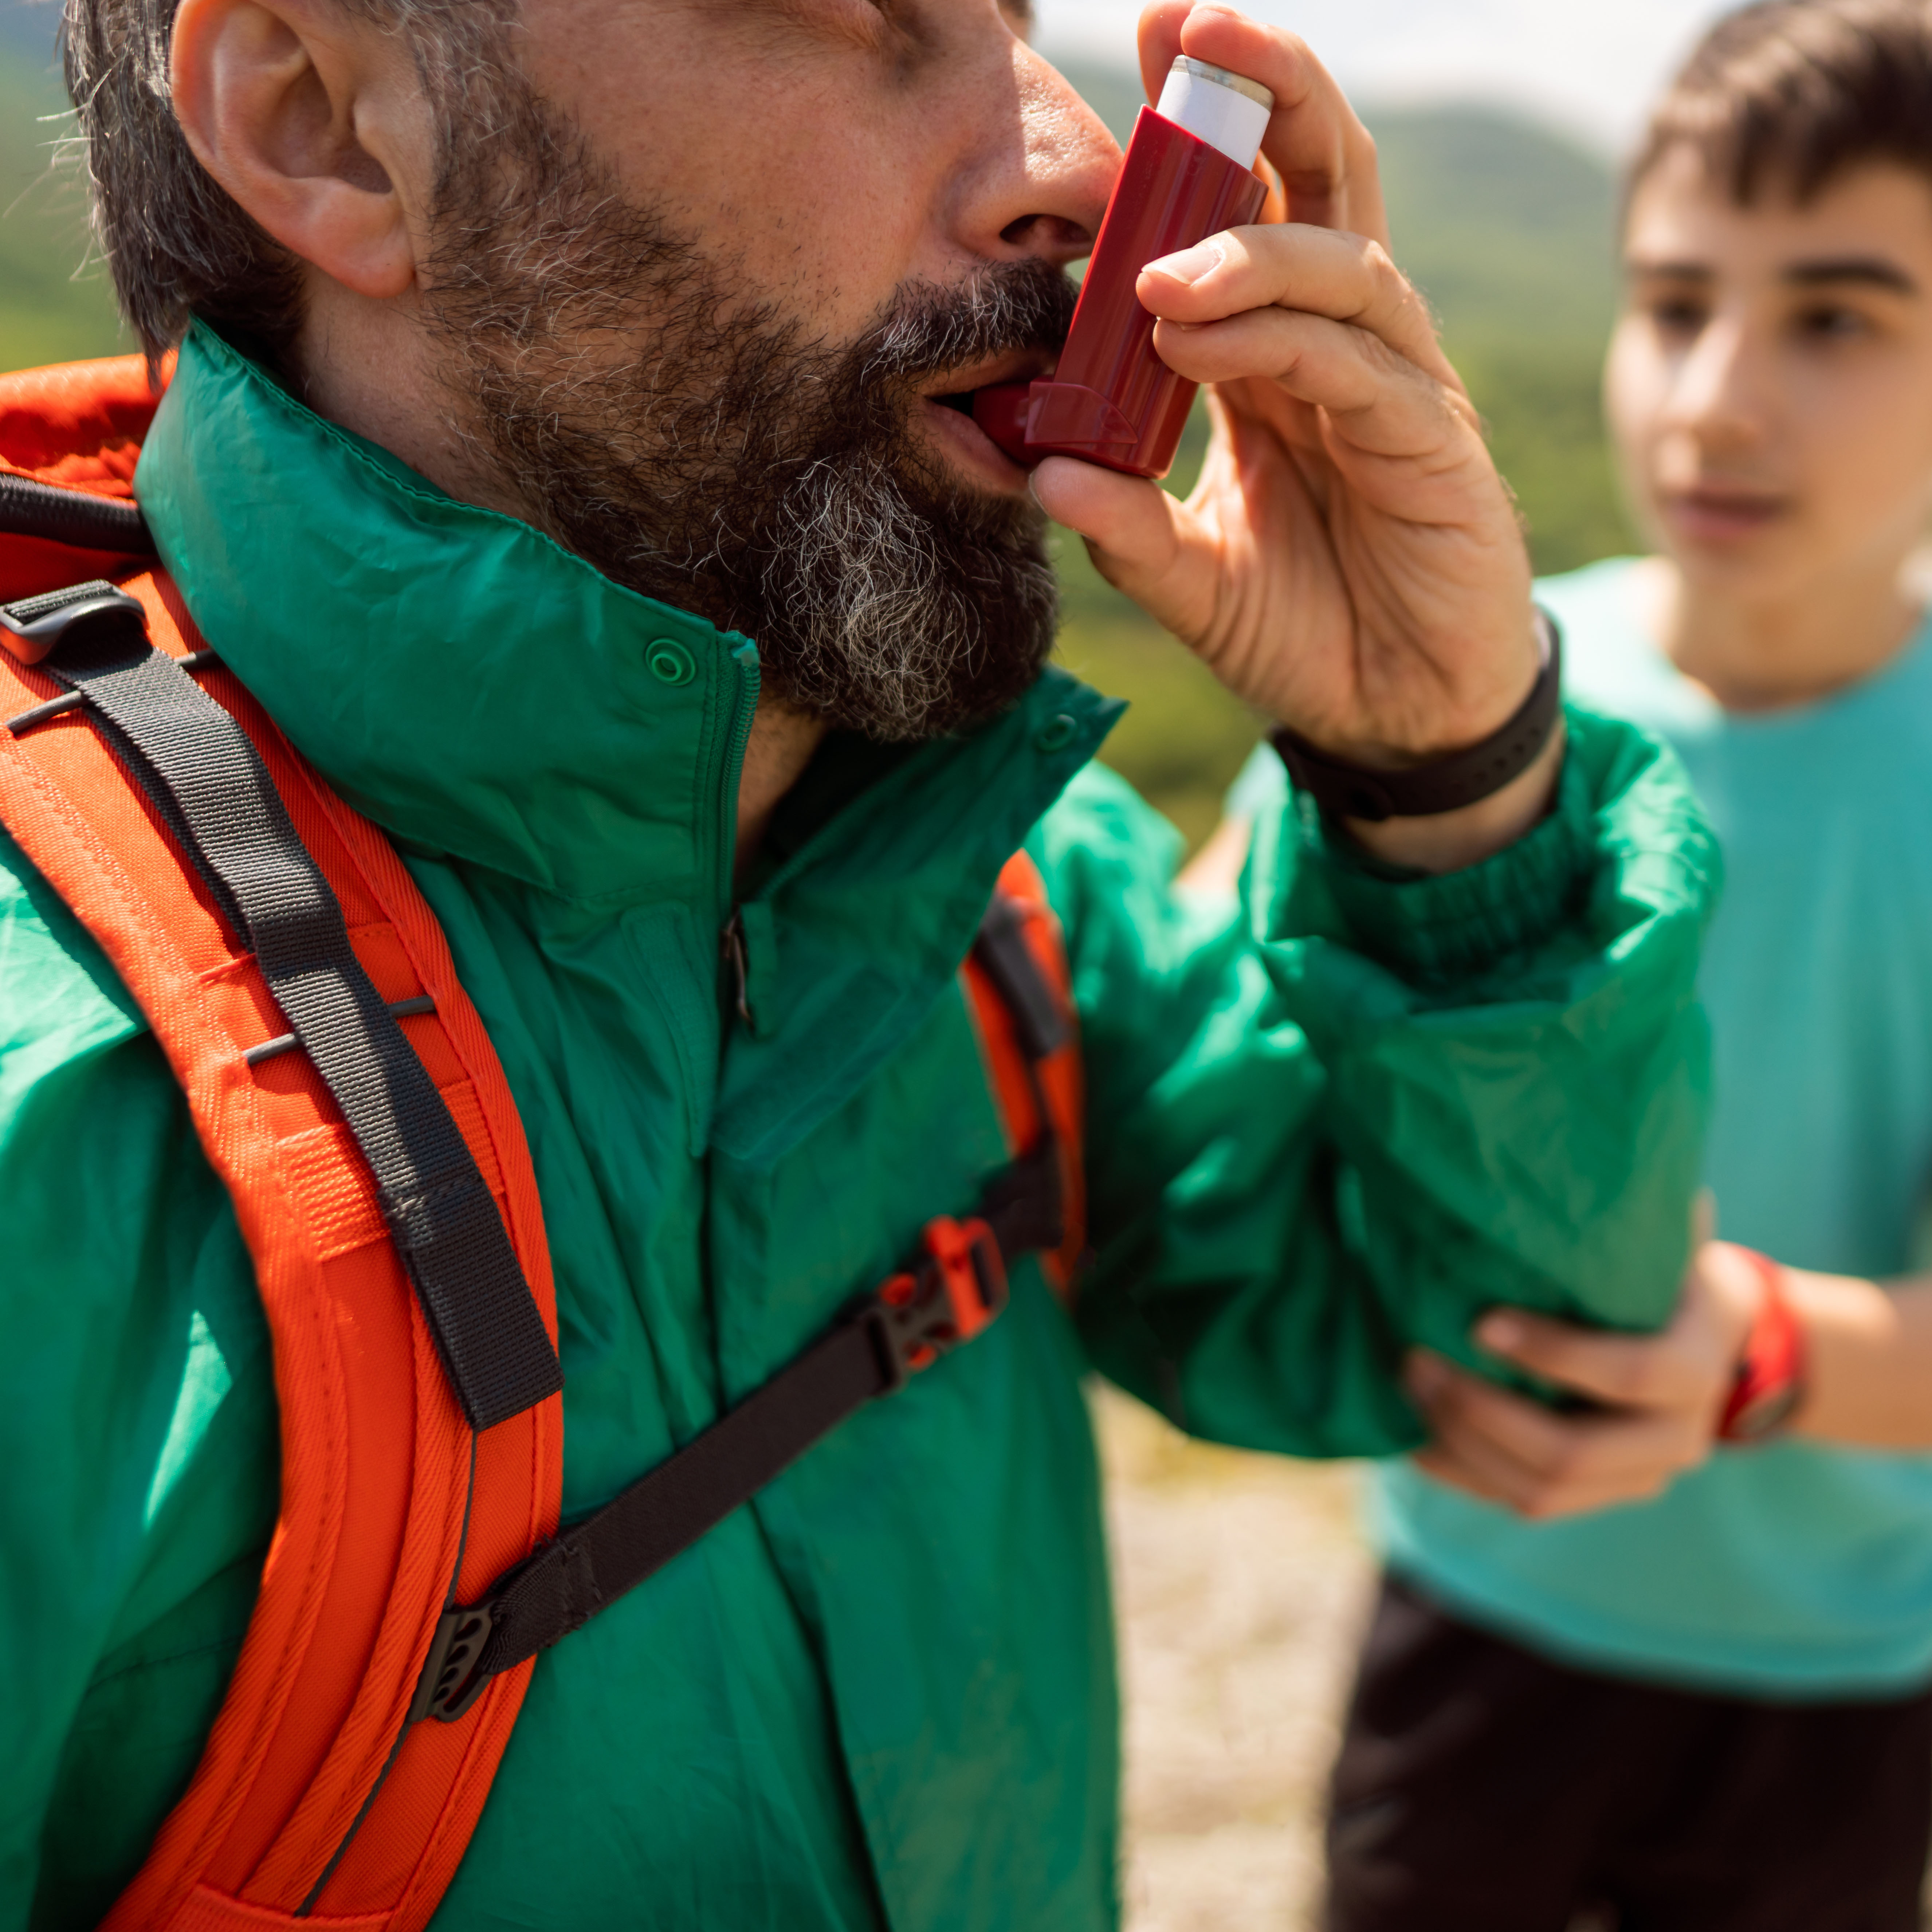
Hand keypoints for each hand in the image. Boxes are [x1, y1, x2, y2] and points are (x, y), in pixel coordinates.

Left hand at [1034, 3, 1538, 783]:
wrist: (1401, 717)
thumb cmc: (1310, 633)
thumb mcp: (1195, 585)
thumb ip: (1128, 532)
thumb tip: (1041, 473)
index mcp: (1285, 362)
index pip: (1254, 214)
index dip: (1206, 132)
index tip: (1144, 53)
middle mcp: (1345, 350)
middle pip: (1326, 181)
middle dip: (1267, 92)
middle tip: (1189, 27)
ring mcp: (1397, 390)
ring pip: (1346, 260)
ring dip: (1251, 243)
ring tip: (1155, 268)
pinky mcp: (1433, 445)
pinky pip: (1355, 363)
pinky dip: (1277, 339)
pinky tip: (1200, 337)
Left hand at [1404, 1243, 1764, 1518]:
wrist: (1723, 1345)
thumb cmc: (1676, 1273)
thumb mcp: (1672, 1243)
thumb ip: (1640, 1218)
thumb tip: (1581, 1160)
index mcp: (1697, 1367)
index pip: (1629, 1375)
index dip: (1554, 1354)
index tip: (1479, 1322)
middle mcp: (1677, 1437)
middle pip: (1572, 1453)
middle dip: (1483, 1412)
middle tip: (1416, 1360)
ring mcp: (1639, 1478)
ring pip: (1542, 1490)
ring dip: (1462, 1446)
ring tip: (1406, 1389)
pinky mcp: (1601, 1496)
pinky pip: (1526, 1502)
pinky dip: (1464, 1474)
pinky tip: (1414, 1436)